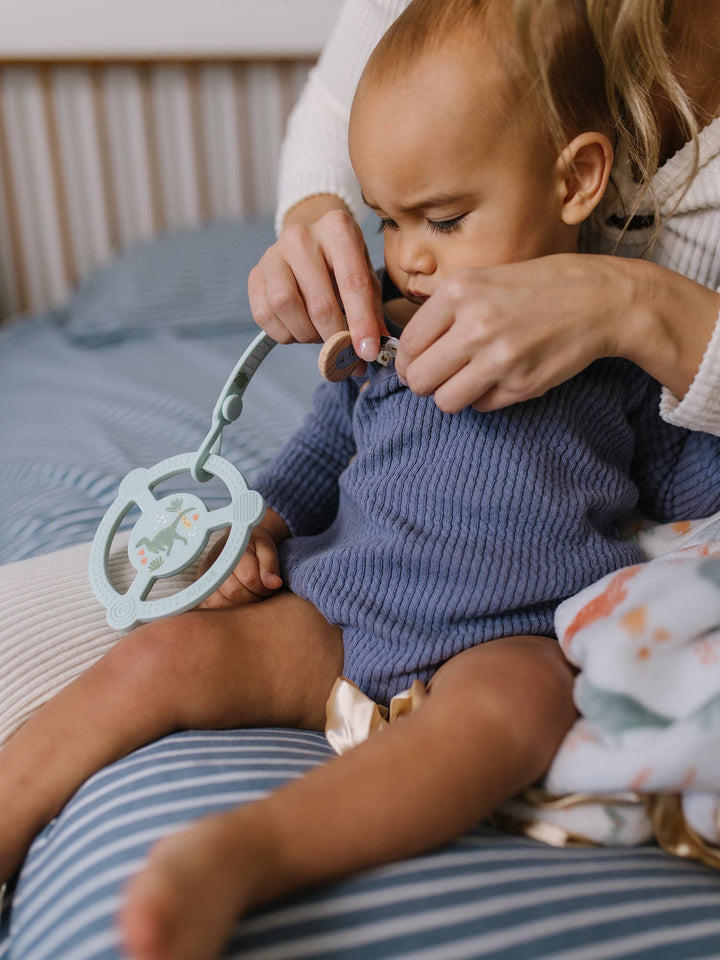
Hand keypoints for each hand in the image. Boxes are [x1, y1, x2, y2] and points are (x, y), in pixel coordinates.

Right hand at [197, 526, 282, 608]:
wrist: (238, 544)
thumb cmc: (254, 547)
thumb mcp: (266, 548)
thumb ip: (270, 565)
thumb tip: (275, 583)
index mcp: (230, 550)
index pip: (249, 577)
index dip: (264, 586)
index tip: (270, 585)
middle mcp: (212, 565)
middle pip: (235, 593)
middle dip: (254, 597)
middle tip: (262, 592)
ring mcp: (204, 580)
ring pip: (223, 605)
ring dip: (242, 605)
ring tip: (251, 595)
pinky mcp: (201, 593)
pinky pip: (213, 609)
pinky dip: (228, 610)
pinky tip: (239, 602)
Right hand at [248, 208, 385, 360]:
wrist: (309, 244)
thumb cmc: (342, 264)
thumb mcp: (366, 278)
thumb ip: (372, 312)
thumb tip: (372, 350)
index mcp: (338, 229)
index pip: (353, 283)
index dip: (361, 323)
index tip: (368, 352)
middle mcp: (302, 236)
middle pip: (319, 303)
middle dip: (335, 337)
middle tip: (344, 353)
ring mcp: (273, 254)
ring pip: (286, 307)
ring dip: (307, 334)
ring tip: (320, 335)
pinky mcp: (255, 274)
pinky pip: (264, 315)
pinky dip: (284, 334)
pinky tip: (299, 330)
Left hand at [395, 254, 629, 412]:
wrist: (598, 299)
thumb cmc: (539, 287)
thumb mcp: (484, 279)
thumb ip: (445, 310)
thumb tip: (410, 350)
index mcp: (459, 292)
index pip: (408, 345)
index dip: (408, 361)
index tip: (417, 363)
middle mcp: (475, 325)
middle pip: (419, 380)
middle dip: (425, 382)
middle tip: (438, 376)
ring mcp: (499, 358)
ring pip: (444, 401)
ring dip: (452, 395)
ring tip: (467, 379)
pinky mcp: (521, 385)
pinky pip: (480, 406)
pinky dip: (485, 397)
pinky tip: (501, 376)